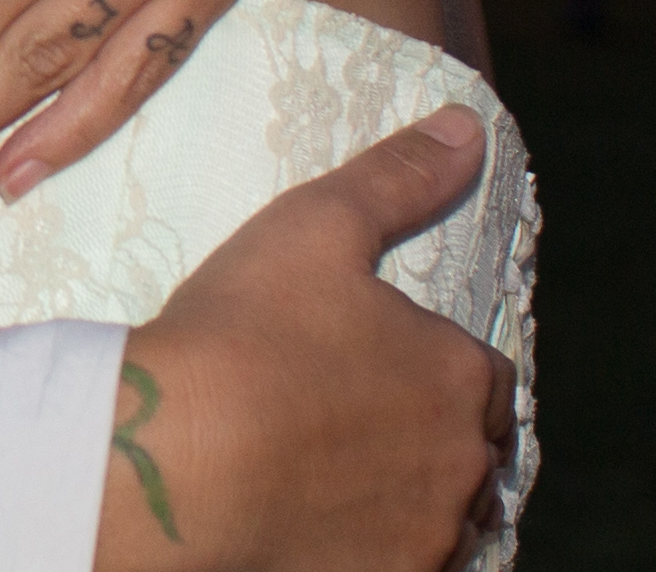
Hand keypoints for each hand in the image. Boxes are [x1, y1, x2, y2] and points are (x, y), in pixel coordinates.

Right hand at [96, 108, 514, 570]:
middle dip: (423, 432)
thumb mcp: (314, 226)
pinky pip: (401, 562)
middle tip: (343, 416)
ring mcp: (425, 538)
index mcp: (458, 376)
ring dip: (406, 494)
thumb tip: (465, 127)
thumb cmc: (242, 334)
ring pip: (439, 515)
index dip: (428, 359)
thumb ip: (396, 177)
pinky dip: (373, 543)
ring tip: (328, 473)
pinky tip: (316, 520)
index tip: (370, 358)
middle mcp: (463, 466)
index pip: (479, 372)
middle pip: (465, 450)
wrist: (176, 462)